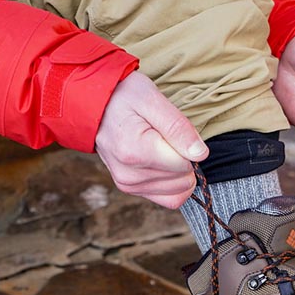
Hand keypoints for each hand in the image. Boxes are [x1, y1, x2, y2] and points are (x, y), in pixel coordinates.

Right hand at [94, 71, 208, 208]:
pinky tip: (162, 163)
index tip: (169, 128)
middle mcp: (130, 175)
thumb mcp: (152, 99)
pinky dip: (172, 182)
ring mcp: (128, 185)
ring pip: (178, 191)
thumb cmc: (123, 97)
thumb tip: (200, 155)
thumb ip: (178, 127)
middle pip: (182, 180)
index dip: (186, 144)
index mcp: (135, 152)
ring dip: (178, 171)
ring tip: (160, 147)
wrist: (94, 106)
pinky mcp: (129, 189)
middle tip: (163, 136)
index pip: (184, 163)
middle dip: (183, 158)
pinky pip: (167, 198)